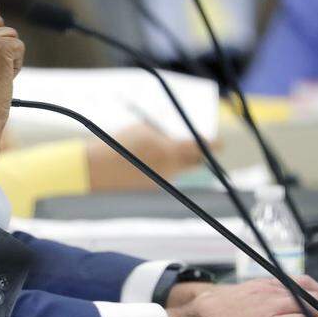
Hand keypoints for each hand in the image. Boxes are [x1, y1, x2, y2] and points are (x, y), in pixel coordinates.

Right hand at [87, 122, 203, 190]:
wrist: (97, 169)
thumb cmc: (120, 143)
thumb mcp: (143, 129)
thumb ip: (163, 131)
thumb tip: (175, 134)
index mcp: (172, 150)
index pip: (202, 146)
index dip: (213, 143)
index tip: (219, 142)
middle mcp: (172, 168)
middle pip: (195, 161)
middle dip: (199, 154)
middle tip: (201, 147)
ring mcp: (163, 180)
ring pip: (179, 168)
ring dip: (178, 159)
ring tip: (164, 149)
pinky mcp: (152, 187)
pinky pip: (165, 174)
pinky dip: (162, 167)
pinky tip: (147, 161)